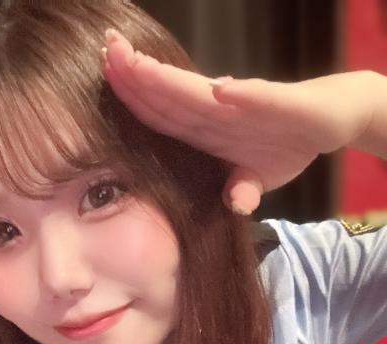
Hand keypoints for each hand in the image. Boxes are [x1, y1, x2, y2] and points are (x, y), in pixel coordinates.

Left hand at [102, 29, 373, 213]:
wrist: (329, 123)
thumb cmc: (283, 147)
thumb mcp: (256, 179)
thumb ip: (238, 190)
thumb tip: (234, 205)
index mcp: (205, 128)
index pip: (160, 111)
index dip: (132, 96)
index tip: (104, 75)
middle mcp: (217, 111)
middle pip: (168, 94)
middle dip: (134, 73)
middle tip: (105, 47)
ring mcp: (244, 105)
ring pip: (199, 92)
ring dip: (167, 78)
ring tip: (134, 59)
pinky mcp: (279, 104)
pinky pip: (256, 99)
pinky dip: (238, 96)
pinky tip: (218, 89)